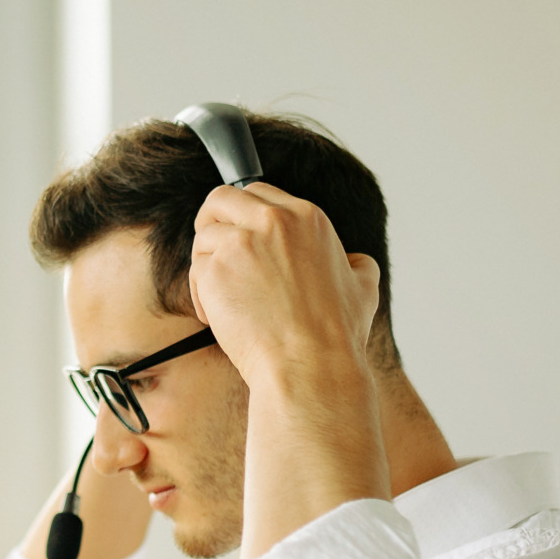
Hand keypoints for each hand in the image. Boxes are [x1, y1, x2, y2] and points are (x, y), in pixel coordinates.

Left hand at [188, 183, 381, 393]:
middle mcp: (273, 221)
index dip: (243, 213)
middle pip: (221, 199)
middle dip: (211, 221)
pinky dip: (200, 295)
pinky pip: (195, 272)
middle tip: (214, 249)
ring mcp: (241, 243)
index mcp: (306, 217)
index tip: (239, 233)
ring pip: (204, 237)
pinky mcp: (215, 269)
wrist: (310, 365)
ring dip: (207, 265)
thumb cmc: (336, 335)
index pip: (258, 192)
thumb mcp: (364, 287)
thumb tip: (354, 261)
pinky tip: (218, 316)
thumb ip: (355, 263)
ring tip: (222, 297)